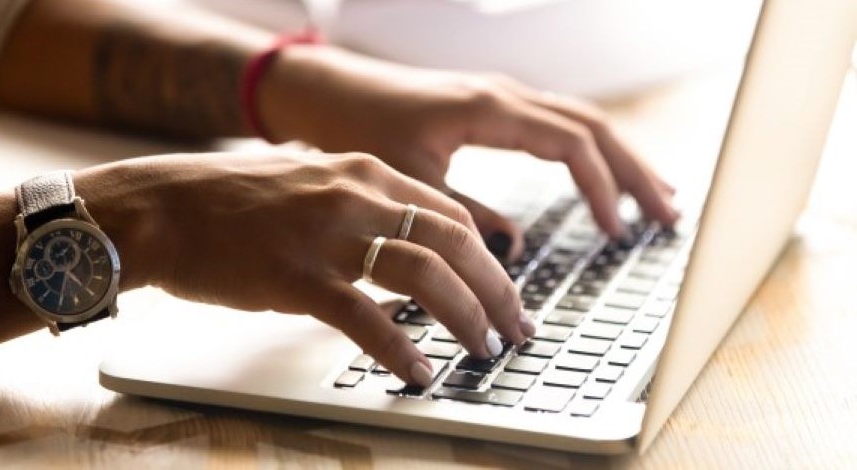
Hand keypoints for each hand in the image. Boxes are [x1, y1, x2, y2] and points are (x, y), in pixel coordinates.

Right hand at [74, 152, 532, 385]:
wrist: (161, 208)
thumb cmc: (232, 201)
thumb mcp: (311, 181)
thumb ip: (362, 201)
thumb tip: (408, 238)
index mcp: (365, 171)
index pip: (451, 216)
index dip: (490, 258)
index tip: (507, 291)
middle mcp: (355, 195)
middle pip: (454, 243)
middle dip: (496, 291)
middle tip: (514, 328)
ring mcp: (326, 235)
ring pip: (424, 275)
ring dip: (464, 316)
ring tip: (481, 349)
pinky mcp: (296, 276)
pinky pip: (365, 317)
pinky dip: (400, 348)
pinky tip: (420, 371)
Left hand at [262, 46, 678, 255]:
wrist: (325, 91)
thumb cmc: (357, 128)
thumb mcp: (409, 181)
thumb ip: (464, 216)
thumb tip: (514, 250)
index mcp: (490, 107)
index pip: (572, 144)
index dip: (602, 188)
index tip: (617, 231)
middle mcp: (504, 94)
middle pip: (592, 127)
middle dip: (634, 171)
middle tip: (670, 214)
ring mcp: (501, 95)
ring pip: (579, 121)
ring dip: (619, 158)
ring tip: (655, 196)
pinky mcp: (492, 105)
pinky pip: (556, 122)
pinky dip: (587, 151)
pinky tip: (599, 174)